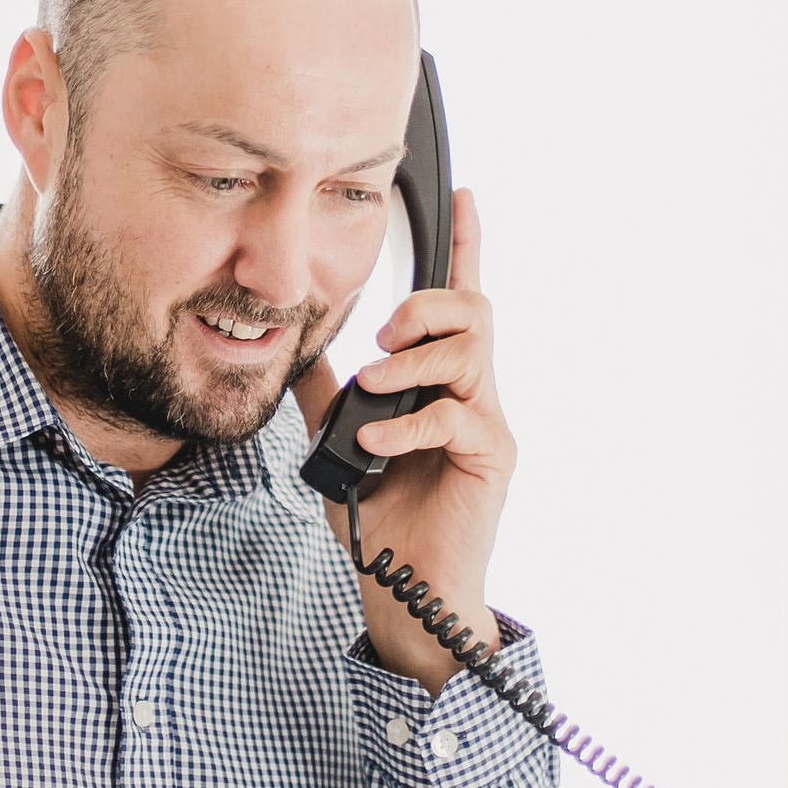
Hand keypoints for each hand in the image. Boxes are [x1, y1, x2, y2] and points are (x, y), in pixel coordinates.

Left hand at [326, 189, 512, 693]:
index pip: (458, 303)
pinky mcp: (489, 459)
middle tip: (383, 333)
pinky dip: (406, 424)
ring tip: (373, 385)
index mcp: (440, 384)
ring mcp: (485, 425)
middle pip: (475, 311)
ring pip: (469, 351)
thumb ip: (328, 397)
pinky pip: (454, 416)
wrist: (411, 593)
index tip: (463, 193)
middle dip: (426, 304)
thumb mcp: (341, 446)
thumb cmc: (387, 523)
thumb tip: (298, 352)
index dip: (465, 246)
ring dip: (413, 358)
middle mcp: (471, 395)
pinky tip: (374, 444)